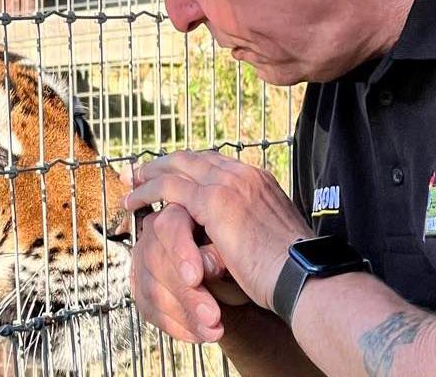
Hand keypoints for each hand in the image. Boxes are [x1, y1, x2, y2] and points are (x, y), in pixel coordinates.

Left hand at [123, 151, 312, 311]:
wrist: (305, 277)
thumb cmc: (290, 271)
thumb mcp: (269, 237)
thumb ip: (248, 226)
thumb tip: (230, 234)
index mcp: (259, 179)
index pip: (214, 163)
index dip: (187, 167)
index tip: (168, 173)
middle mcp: (244, 173)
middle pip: (193, 158)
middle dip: (163, 163)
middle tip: (139, 170)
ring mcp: (230, 183)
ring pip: (177, 167)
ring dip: (149, 175)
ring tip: (129, 182)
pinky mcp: (214, 201)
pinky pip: (169, 188)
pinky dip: (147, 192)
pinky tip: (133, 202)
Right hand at [129, 203, 230, 341]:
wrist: (244, 279)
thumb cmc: (243, 255)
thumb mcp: (238, 248)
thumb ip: (221, 250)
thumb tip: (208, 264)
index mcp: (182, 212)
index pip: (168, 226)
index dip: (179, 252)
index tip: (196, 278)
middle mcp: (156, 232)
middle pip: (156, 260)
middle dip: (185, 293)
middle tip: (212, 315)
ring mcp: (144, 258)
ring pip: (151, 288)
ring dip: (184, 314)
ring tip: (213, 328)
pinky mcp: (142, 285)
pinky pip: (148, 308)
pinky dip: (175, 325)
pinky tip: (198, 332)